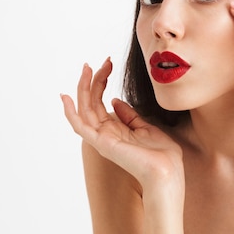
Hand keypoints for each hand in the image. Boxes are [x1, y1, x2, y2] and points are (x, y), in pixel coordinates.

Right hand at [60, 58, 183, 193]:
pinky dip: (70, 112)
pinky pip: (79, 127)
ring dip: (83, 87)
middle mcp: (105, 134)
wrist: (168, 171)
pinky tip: (66, 97)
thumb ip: (129, 116)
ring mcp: (102, 139)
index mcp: (115, 130)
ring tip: (87, 69)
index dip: (102, 81)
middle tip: (99, 62)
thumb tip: (115, 100)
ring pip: (84, 109)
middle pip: (91, 102)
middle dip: (94, 80)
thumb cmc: (162, 154)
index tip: (108, 64)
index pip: (101, 101)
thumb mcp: (146, 127)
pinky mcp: (102, 143)